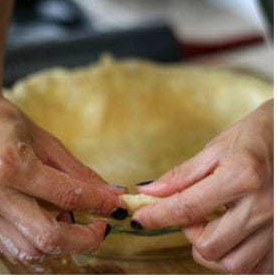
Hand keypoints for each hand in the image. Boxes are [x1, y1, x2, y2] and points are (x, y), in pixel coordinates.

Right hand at [0, 90, 126, 263]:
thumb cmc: (5, 125)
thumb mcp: (45, 140)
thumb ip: (78, 172)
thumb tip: (111, 195)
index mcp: (10, 165)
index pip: (65, 196)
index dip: (99, 204)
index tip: (117, 207)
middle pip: (47, 237)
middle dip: (83, 239)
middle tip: (99, 228)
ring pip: (31, 251)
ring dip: (60, 245)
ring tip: (71, 224)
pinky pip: (15, 249)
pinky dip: (39, 246)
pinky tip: (49, 227)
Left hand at [131, 99, 272, 273]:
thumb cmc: (258, 137)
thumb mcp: (217, 148)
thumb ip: (182, 175)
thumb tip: (149, 193)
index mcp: (242, 177)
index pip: (187, 208)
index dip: (157, 216)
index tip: (140, 220)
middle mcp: (263, 207)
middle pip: (210, 246)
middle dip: (190, 234)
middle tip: (190, 215)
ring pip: (234, 265)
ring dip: (214, 251)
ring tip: (212, 227)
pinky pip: (258, 269)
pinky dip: (238, 259)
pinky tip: (232, 238)